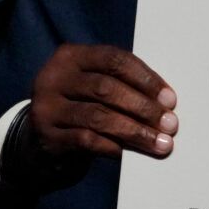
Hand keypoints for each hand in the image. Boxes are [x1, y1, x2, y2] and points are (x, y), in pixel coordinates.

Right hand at [12, 44, 177, 184]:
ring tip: (159, 143)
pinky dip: (111, 146)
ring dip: (135, 131)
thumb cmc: (78, 108)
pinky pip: (86, 140)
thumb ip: (120, 85)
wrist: (39, 142)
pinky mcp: (46, 137)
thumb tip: (164, 104)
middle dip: (143, 107)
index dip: (145, 78)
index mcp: (70, 56)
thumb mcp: (91, 88)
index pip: (113, 59)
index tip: (169, 99)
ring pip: (98, 116)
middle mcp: (54, 77)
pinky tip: (127, 152)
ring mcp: (46, 107)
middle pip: (107, 88)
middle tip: (170, 124)